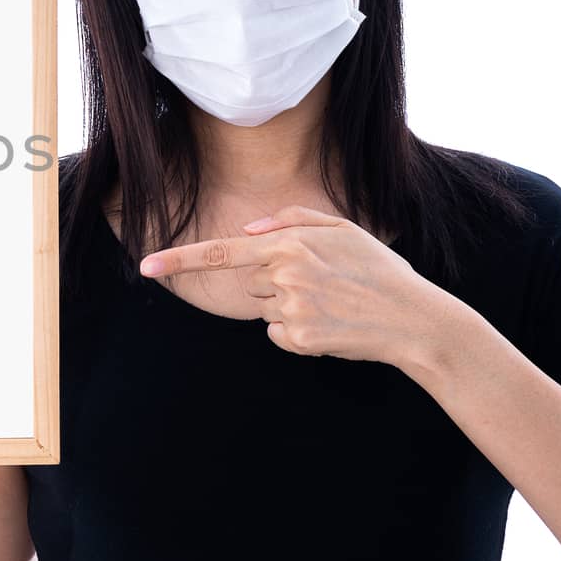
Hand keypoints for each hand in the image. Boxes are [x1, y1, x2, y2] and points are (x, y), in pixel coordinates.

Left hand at [138, 203, 465, 367]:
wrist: (416, 321)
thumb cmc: (379, 271)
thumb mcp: (343, 229)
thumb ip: (292, 219)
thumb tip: (248, 228)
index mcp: (290, 245)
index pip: (220, 253)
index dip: (178, 259)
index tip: (144, 265)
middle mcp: (284, 276)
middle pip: (250, 283)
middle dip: (275, 283)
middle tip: (322, 284)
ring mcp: (291, 311)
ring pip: (263, 309)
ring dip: (287, 307)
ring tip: (330, 303)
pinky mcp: (299, 341)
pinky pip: (276, 335)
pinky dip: (295, 332)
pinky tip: (329, 326)